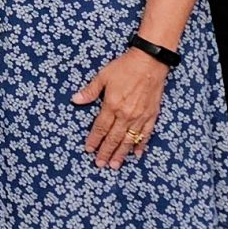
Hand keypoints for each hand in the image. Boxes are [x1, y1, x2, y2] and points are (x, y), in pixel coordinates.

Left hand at [73, 50, 167, 168]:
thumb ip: (90, 91)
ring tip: (116, 165)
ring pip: (129, 140)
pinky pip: (146, 134)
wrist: (150, 62)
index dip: (94, 140)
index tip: (89, 150)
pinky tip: (137, 154)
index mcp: (112, 105)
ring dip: (121, 153)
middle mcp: (126, 114)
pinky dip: (141, 145)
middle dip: (106, 152)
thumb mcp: (103, 76)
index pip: (100, 128)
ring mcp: (140, 117)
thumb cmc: (125, 67)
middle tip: (100, 165)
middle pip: (114, 138)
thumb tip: (75, 100)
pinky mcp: (152, 116)